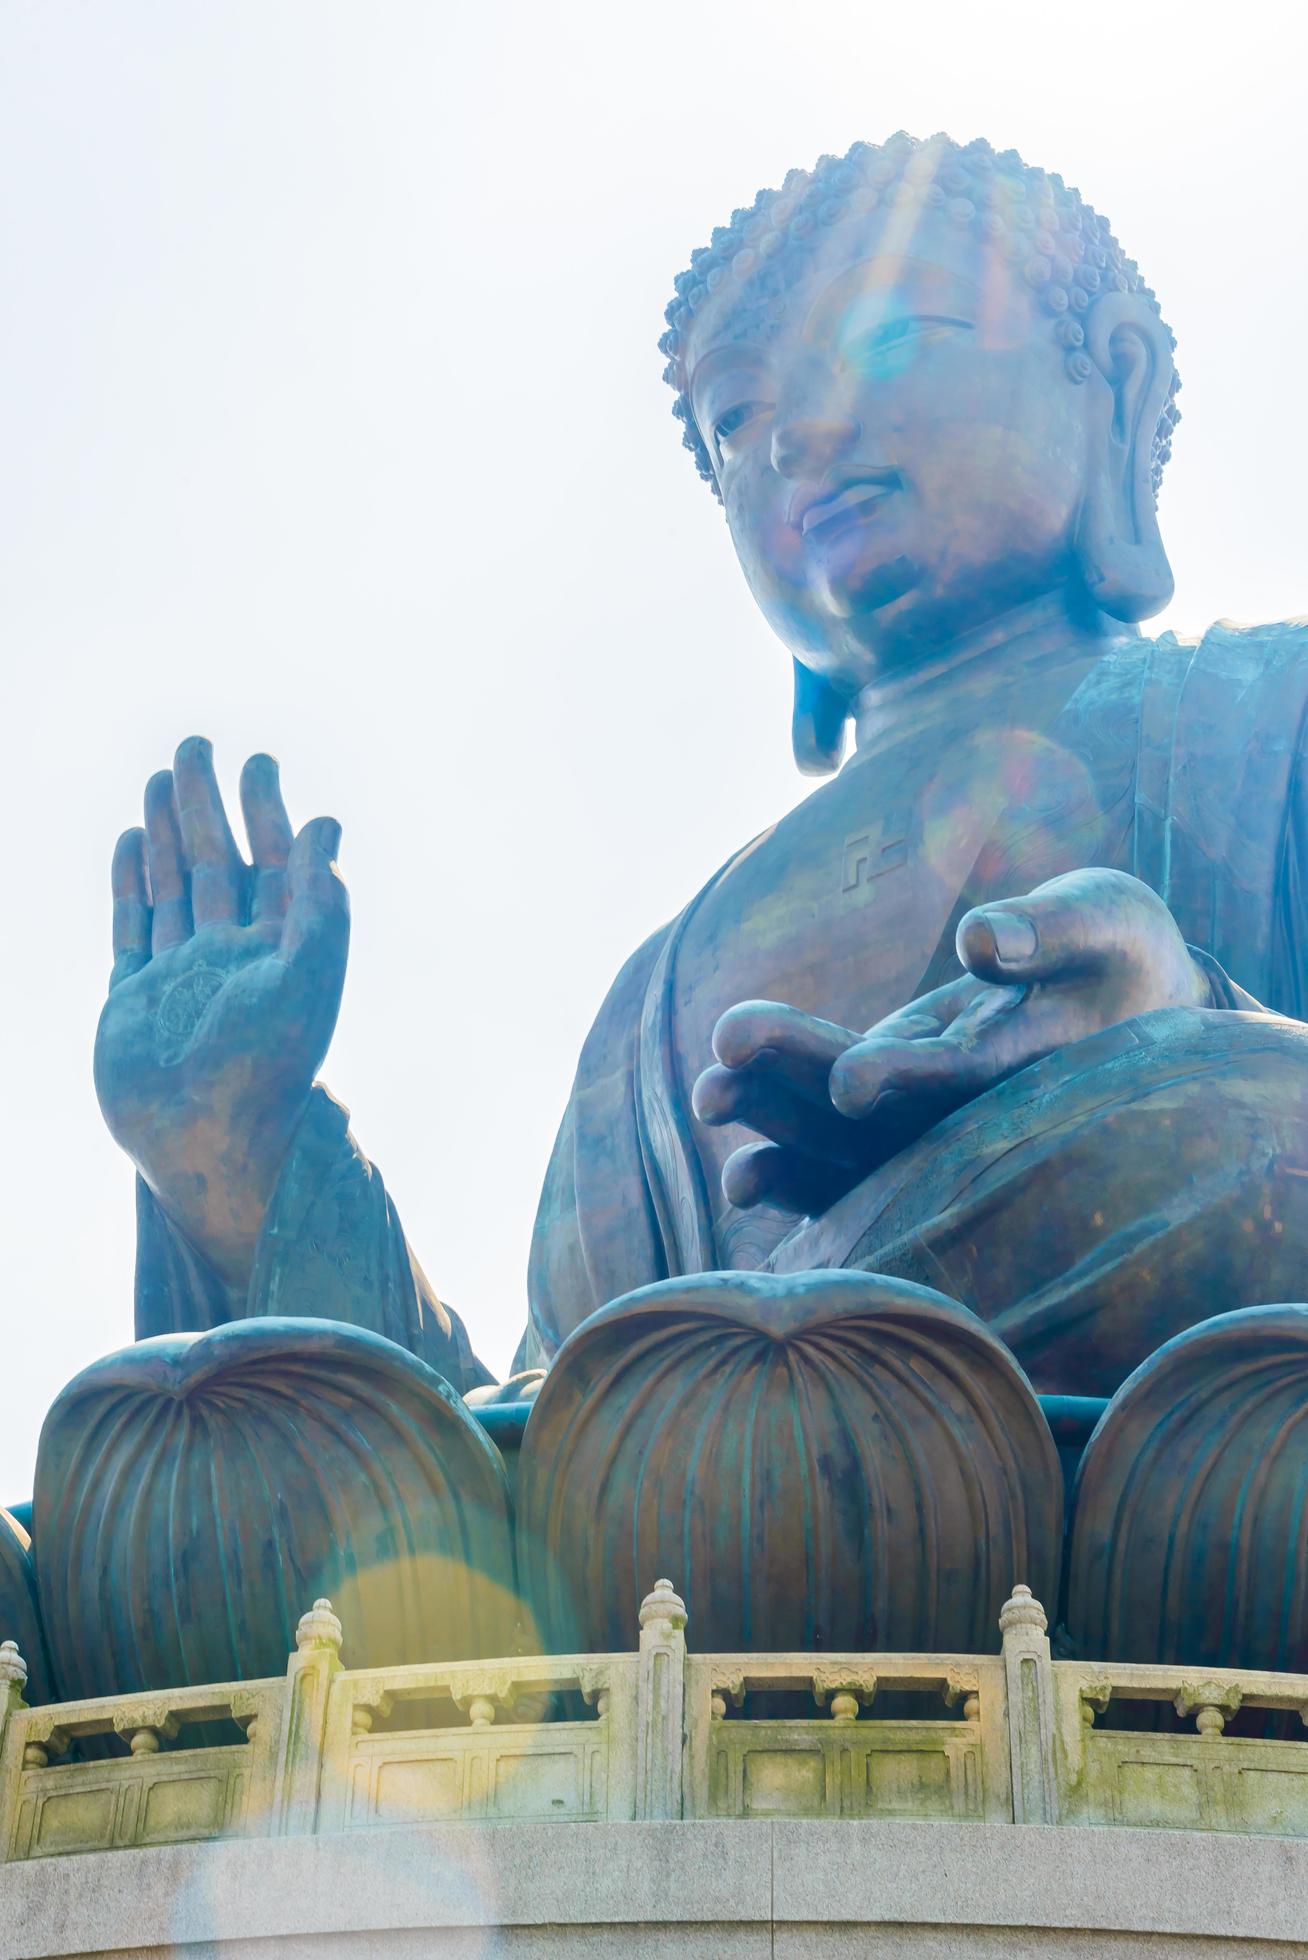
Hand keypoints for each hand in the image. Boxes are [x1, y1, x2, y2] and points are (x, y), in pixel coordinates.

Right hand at [95, 737, 348, 1286]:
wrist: (207, 1144)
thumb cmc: (267, 1067)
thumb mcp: (308, 977)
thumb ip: (319, 903)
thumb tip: (327, 826)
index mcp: (279, 951)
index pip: (273, 863)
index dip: (267, 812)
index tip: (261, 761)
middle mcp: (231, 958)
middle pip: (218, 862)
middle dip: (209, 803)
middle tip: (198, 744)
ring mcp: (180, 976)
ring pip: (173, 885)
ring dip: (169, 831)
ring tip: (162, 777)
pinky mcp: (134, 999)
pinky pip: (132, 927)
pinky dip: (131, 883)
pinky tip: (133, 840)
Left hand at [692, 867, 1209, 1213]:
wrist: (1129, 1003)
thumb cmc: (1120, 952)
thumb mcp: (1110, 919)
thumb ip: (1056, 927)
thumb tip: (979, 938)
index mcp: (1032, 1068)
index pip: (960, 1079)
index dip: (905, 1078)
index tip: (849, 1080)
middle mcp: (972, 1115)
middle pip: (878, 1120)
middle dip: (794, 1099)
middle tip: (714, 1084)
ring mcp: (927, 1124)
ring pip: (845, 1141)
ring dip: (770, 1122)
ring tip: (704, 1094)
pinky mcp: (895, 1113)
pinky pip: (838, 1157)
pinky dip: (789, 1168)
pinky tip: (738, 1171)